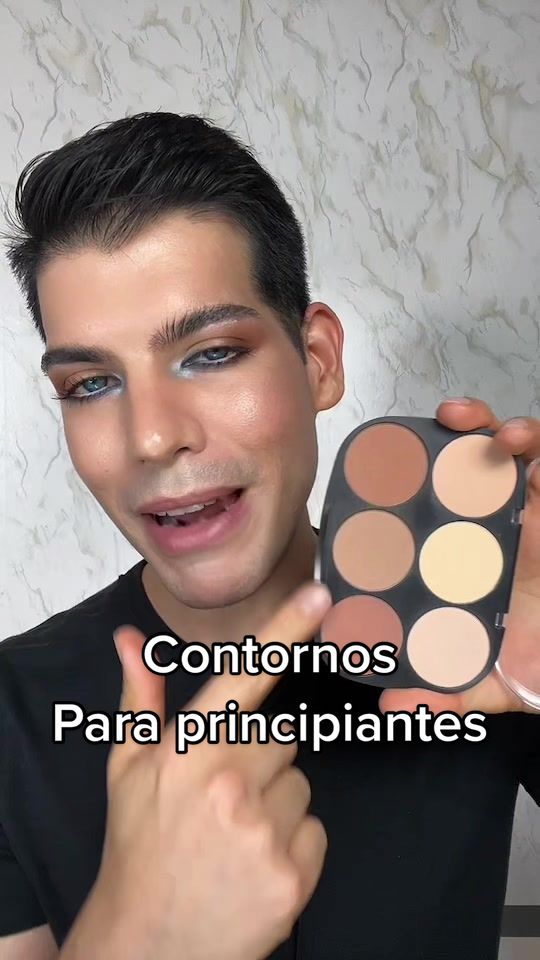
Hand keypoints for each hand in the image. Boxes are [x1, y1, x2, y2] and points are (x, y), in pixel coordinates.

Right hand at [60, 582, 331, 959]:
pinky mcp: (294, 874)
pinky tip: (255, 862)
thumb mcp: (128, 768)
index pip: (245, 677)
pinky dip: (294, 844)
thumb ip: (141, 698)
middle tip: (224, 795)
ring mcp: (265, 831)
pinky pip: (315, 830)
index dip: (285, 631)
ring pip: (301, 784)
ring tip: (236, 833)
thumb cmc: (139, 844)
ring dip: (278, 802)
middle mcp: (230, 783)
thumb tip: (128, 638)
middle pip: (283, 738)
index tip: (319, 596)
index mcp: (190, 749)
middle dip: (261, 758)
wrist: (148, 942)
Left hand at [379, 398, 539, 716]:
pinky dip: (530, 438)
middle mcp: (495, 527)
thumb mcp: (489, 682)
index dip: (403, 492)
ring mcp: (528, 508)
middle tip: (409, 435)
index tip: (372, 478)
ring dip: (477, 425)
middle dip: (434, 442)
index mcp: (469, 560)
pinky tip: (513, 438)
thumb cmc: (539, 661)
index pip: (431, 516)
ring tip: (457, 419)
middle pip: (461, 472)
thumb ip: (443, 691)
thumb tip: (391, 706)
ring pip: (500, 450)